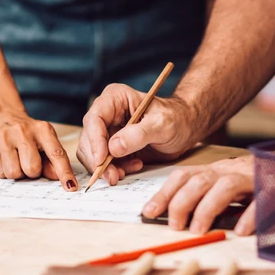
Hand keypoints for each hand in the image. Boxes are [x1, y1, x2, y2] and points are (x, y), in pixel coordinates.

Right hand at [0, 110, 77, 190]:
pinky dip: (4, 170)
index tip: (71, 187)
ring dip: (17, 172)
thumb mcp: (44, 142)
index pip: (56, 154)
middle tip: (28, 161)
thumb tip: (57, 178)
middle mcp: (23, 130)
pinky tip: (5, 157)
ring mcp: (4, 136)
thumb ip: (52, 160)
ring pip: (14, 173)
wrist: (1, 115)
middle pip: (32, 169)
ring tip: (16, 159)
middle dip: (32, 172)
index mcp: (43, 130)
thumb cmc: (26, 134)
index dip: (64, 173)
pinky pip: (0, 173)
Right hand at [77, 85, 198, 185]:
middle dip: (98, 160)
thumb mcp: (162, 124)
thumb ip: (139, 134)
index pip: (95, 118)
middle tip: (112, 176)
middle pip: (89, 138)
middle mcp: (107, 113)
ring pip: (92, 153)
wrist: (185, 128)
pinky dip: (114, 169)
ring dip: (104, 168)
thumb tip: (114, 147)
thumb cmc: (176, 119)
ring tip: (123, 173)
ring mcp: (108, 131)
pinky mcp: (112, 147)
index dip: (95, 140)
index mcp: (116, 98)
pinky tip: (133, 166)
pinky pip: (103, 162)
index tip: (102, 160)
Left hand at [142, 156, 255, 235]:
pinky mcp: (273, 190)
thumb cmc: (254, 184)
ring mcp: (251, 179)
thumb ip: (204, 198)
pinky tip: (239, 231)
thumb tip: (173, 218)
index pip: (183, 176)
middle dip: (182, 203)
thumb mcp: (225, 187)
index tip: (148, 212)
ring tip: (198, 231)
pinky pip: (259, 201)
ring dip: (207, 209)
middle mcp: (230, 172)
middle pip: (200, 181)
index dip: (164, 193)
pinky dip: (248, 217)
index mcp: (216, 171)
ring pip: (224, 187)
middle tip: (175, 226)